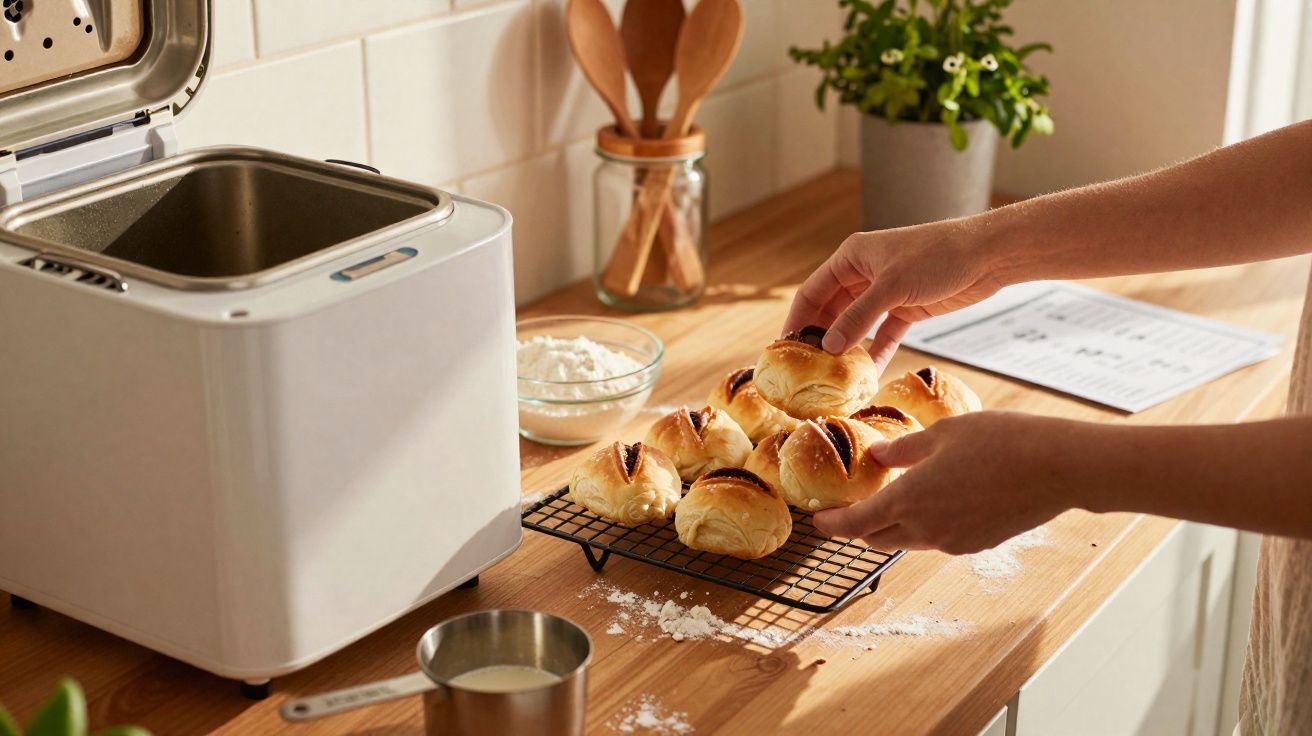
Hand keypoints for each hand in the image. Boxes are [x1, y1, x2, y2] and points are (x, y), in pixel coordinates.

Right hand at [783, 221, 1009, 372]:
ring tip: (834, 377)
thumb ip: (858, 317)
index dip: (797, 320)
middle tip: (808, 370)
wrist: (988, 255)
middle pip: (831, 310)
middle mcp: (864, 273)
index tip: (784, 350)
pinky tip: (868, 375)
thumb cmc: (937, 257)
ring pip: (857, 325)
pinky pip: (883, 335)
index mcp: (851, 257)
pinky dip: (876, 353)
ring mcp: (886, 292)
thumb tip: (829, 347)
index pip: (812, 292)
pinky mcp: (907, 308)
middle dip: (821, 339)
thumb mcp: (892, 287)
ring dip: (848, 349)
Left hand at [812, 412, 1081, 553]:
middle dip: (859, 526)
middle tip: (850, 509)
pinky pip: (937, 539)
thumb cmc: (1001, 441)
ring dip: (892, 526)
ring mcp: (954, 541)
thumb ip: (904, 450)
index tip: (818, 521)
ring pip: (908, 540)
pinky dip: (924, 525)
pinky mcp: (978, 544)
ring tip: (892, 500)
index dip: (832, 525)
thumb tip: (878, 455)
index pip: (856, 524)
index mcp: (909, 500)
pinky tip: (935, 502)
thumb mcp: (943, 433)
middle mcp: (927, 529)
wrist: (1058, 468)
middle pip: (877, 538)